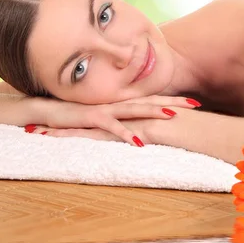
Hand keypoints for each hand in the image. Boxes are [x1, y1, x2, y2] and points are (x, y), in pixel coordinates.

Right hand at [31, 95, 199, 145]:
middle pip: (150, 101)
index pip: (153, 100)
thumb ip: (123, 120)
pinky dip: (126, 134)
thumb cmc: (78, 116)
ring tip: (174, 116)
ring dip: (154, 112)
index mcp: (123, 103)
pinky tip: (139, 142)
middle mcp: (117, 103)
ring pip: (135, 110)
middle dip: (173, 102)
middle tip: (196, 103)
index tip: (195, 102)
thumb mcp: (106, 119)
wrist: (46, 111)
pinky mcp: (91, 118)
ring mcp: (105, 109)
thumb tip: (144, 129)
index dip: (173, 100)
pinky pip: (111, 127)